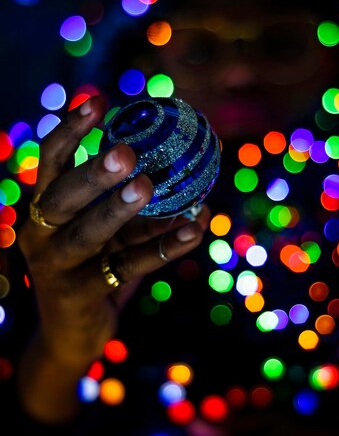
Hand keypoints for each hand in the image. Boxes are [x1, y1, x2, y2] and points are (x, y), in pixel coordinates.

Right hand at [16, 95, 209, 421]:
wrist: (72, 335)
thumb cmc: (95, 272)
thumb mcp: (114, 236)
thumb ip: (141, 212)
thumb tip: (198, 187)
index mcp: (46, 208)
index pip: (51, 161)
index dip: (71, 130)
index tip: (99, 101)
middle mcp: (42, 232)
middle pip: (63, 195)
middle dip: (94, 173)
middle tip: (125, 152)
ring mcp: (56, 266)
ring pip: (87, 233)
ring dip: (119, 209)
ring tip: (150, 186)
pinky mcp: (77, 294)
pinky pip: (126, 267)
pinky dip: (162, 248)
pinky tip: (194, 232)